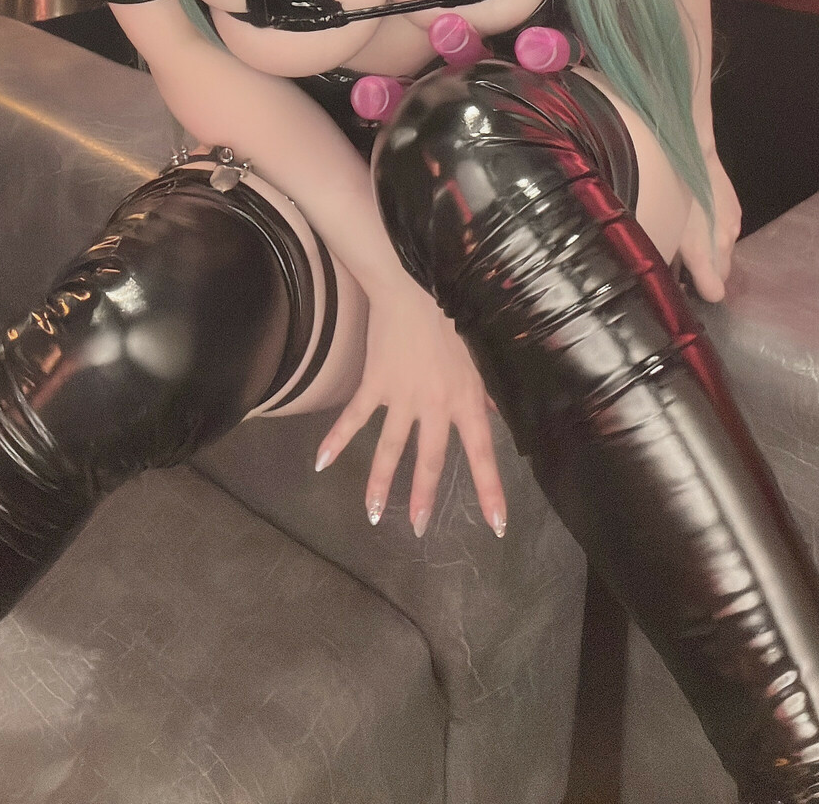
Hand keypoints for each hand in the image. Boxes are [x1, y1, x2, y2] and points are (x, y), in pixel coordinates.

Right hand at [315, 276, 504, 540]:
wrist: (412, 288)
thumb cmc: (449, 318)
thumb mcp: (476, 355)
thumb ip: (483, 389)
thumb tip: (492, 411)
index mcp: (466, 399)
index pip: (483, 453)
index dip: (490, 490)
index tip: (496, 526)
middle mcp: (436, 405)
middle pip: (430, 459)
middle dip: (423, 497)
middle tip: (418, 529)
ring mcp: (403, 396)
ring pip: (390, 448)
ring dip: (379, 482)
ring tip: (371, 513)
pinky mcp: (376, 384)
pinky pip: (355, 417)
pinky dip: (336, 439)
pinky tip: (321, 462)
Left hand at [678, 148, 741, 301]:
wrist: (689, 154)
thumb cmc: (666, 194)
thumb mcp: (661, 229)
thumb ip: (668, 256)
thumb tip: (670, 276)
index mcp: (702, 252)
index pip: (714, 290)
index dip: (700, 289)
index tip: (686, 284)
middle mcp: (724, 243)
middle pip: (722, 272)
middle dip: (707, 270)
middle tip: (686, 259)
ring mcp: (733, 226)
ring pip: (726, 251)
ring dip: (713, 249)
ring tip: (693, 234)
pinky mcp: (736, 211)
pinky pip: (729, 232)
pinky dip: (718, 231)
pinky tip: (703, 217)